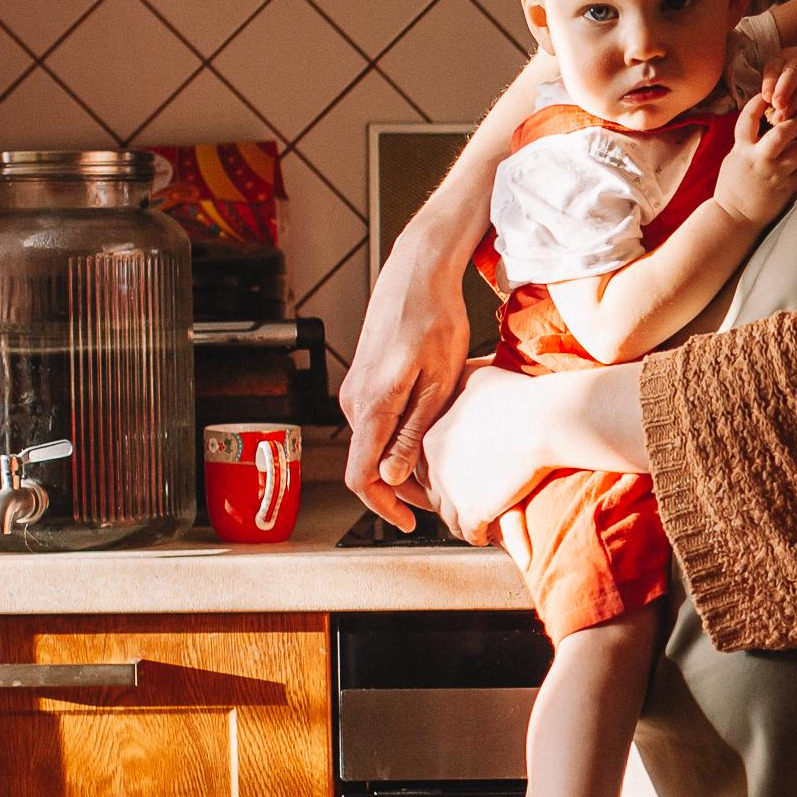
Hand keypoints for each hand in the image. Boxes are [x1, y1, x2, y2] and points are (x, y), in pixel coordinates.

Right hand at [341, 231, 471, 526]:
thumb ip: (412, 433)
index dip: (383, 507)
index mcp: (371, 406)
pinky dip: (398, 439)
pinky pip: (375, 422)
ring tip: (442, 471)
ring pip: (372, 444)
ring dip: (402, 463)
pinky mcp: (362, 378)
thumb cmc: (436, 322)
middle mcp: (353, 401)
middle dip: (400, 490)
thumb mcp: (438, 384)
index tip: (410, 523)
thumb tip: (389, 478)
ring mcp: (354, 388)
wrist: (417, 273)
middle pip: (367, 465)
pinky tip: (430, 436)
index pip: (361, 477)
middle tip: (441, 501)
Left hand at [418, 363, 569, 541]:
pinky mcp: (472, 512)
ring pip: (448, 516)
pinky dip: (477, 535)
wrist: (544, 421)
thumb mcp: (476, 376)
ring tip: (476, 523)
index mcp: (428, 436)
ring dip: (461, 520)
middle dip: (448, 498)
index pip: (424, 463)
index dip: (442, 471)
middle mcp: (432, 465)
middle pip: (432, 491)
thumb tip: (454, 376)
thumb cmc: (518, 394)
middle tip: (466, 501)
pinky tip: (487, 535)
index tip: (458, 477)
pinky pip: (468, 532)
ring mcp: (450, 491)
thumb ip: (456, 382)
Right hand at [718, 89, 796, 227]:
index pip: (748, 118)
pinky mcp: (789, 189)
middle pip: (784, 131)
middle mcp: (760, 161)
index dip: (757, 102)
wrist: (735, 219)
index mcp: (742, 150)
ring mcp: (776, 175)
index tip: (768, 97)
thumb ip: (748, 140)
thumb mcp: (734, 158)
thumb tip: (764, 120)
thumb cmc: (734, 186)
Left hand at [764, 40, 796, 128]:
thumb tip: (758, 109)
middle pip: (792, 73)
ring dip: (795, 103)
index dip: (770, 83)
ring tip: (784, 118)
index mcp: (783, 57)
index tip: (766, 98)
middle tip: (777, 104)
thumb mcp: (783, 71)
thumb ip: (772, 86)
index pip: (774, 67)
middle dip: (784, 89)